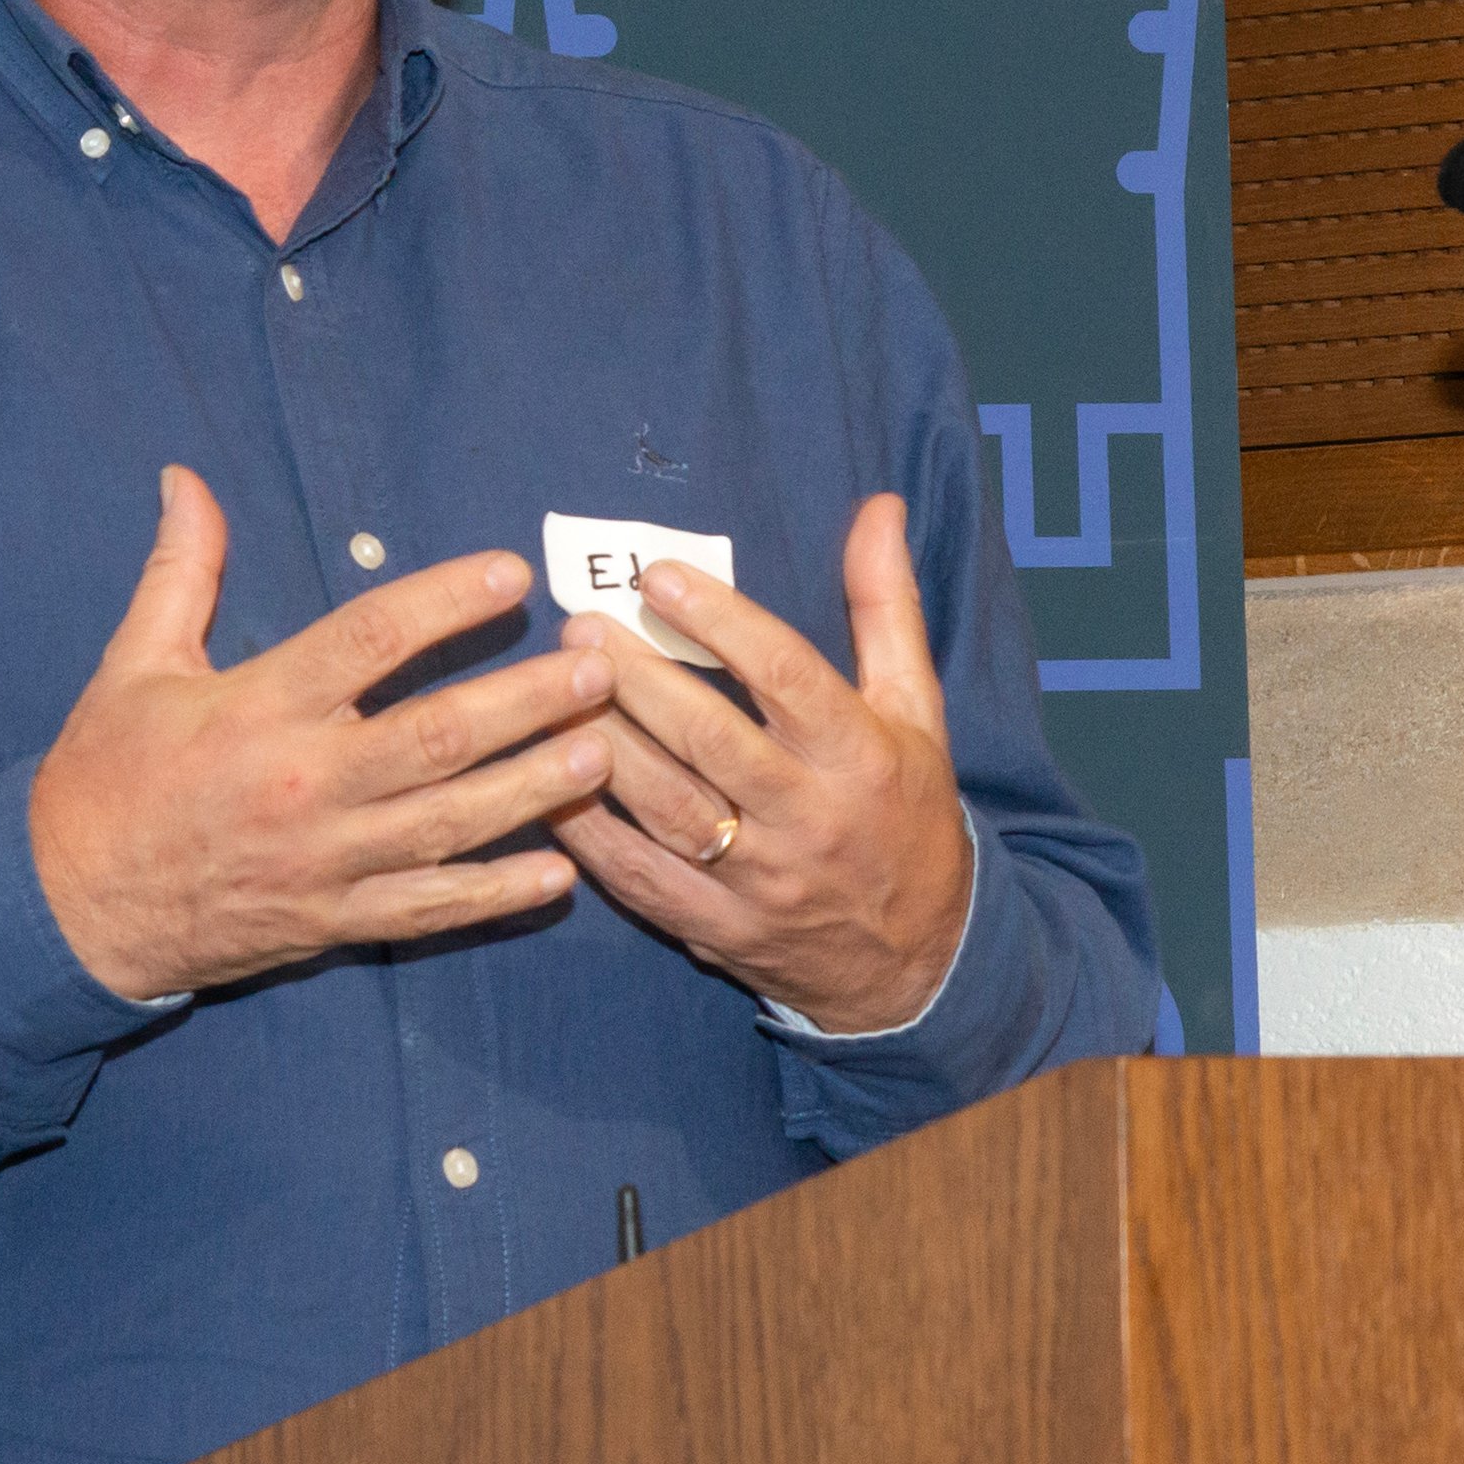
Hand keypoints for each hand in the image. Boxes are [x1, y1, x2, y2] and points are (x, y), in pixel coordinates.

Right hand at [30, 467, 613, 1002]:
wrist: (64, 910)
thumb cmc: (104, 779)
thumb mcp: (134, 665)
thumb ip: (180, 571)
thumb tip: (186, 479)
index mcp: (259, 708)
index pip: (368, 640)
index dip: (444, 602)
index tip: (509, 572)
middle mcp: (302, 784)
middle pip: (437, 736)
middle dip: (525, 701)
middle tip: (596, 669)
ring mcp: (323, 861)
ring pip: (449, 823)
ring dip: (533, 787)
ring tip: (605, 751)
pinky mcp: (331, 921)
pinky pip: (427, 909)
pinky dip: (495, 895)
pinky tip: (560, 873)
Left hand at [553, 491, 969, 1034]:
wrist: (916, 958)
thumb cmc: (906, 808)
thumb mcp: (916, 708)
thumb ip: (886, 605)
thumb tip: (879, 505)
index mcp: (862, 756)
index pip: (786, 676)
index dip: (720, 623)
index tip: (656, 577)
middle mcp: (811, 818)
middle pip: (712, 740)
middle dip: (637, 679)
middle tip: (579, 627)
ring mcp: (760, 881)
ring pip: (666, 808)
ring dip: (602, 746)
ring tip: (552, 689)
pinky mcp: (715, 928)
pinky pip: (639, 876)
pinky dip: (588, 829)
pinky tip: (547, 779)